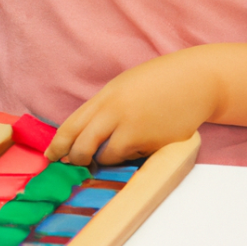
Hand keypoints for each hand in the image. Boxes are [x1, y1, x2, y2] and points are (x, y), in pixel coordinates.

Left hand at [44, 50, 216, 164]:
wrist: (196, 80)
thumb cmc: (159, 81)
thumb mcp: (124, 86)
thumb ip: (105, 107)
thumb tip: (83, 133)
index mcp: (106, 95)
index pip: (72, 124)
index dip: (58, 144)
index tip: (50, 157)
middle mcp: (115, 111)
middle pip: (82, 145)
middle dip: (75, 159)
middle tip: (74, 165)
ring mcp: (134, 128)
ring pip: (106, 156)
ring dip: (104, 159)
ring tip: (112, 152)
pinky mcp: (152, 142)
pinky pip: (132, 157)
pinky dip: (129, 157)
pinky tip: (138, 146)